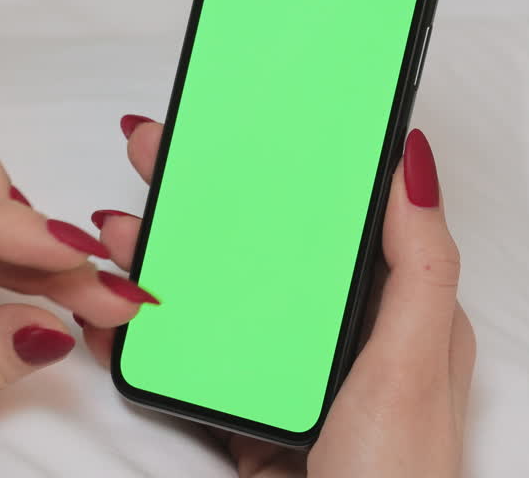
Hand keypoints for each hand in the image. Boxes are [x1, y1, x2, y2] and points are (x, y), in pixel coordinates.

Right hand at [82, 116, 475, 477]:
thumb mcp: (412, 361)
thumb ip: (417, 265)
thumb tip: (414, 162)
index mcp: (393, 308)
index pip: (333, 211)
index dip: (285, 160)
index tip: (237, 119)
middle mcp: (337, 333)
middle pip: (261, 244)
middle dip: (202, 196)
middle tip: (151, 152)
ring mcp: (285, 373)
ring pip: (215, 295)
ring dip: (161, 258)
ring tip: (116, 233)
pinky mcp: (245, 410)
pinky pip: (188, 358)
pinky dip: (144, 332)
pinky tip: (110, 312)